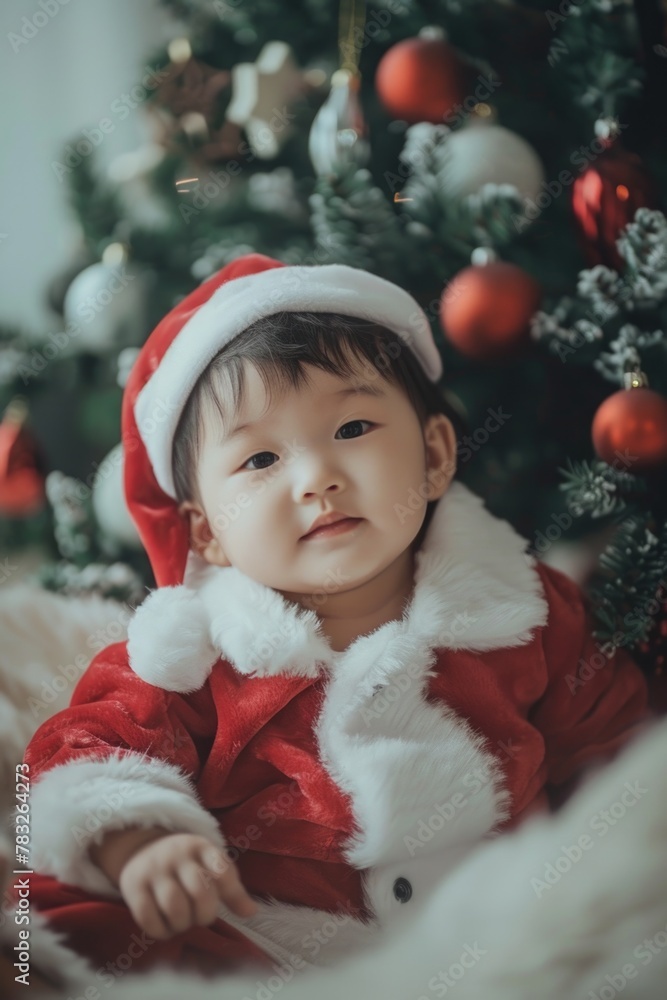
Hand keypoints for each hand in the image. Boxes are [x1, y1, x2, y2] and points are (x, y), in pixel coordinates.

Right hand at [118, 833, 257, 939]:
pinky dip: (160, 930)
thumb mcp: (210, 866)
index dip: (231, 893)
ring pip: (174, 905)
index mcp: (201, 847)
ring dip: (182, 923)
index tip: (222, 903)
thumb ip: (232, 890)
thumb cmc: (186, 865)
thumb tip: (252, 913)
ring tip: (183, 922)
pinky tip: (166, 927)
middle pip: (200, 890)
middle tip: (201, 917)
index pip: (223, 870)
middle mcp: (177, 855)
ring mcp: (154, 869)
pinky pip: (147, 917)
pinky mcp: (133, 886)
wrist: (141, 849)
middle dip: (205, 914)